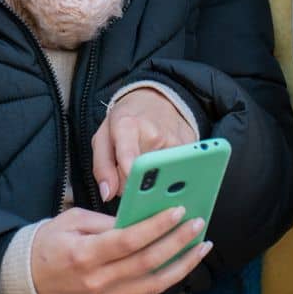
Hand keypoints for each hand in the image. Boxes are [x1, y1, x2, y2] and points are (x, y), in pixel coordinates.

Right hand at [29, 206, 211, 293]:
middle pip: (146, 262)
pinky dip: (166, 280)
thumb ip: (105, 220)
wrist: (30, 282)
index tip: (178, 211)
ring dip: (182, 265)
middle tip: (198, 224)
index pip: (128, 241)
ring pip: (153, 283)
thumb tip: (140, 217)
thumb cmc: (50, 244)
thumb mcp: (71, 220)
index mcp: (84, 254)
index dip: (155, 226)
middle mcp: (97, 280)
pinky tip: (180, 264)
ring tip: (200, 247)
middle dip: (177, 242)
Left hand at [92, 87, 196, 202]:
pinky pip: (176, 176)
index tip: (129, 188)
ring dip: (150, 182)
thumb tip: (107, 194)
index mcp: (127, 127)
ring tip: (145, 167)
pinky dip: (166, 178)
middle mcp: (154, 135)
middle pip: (141, 179)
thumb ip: (101, 167)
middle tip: (128, 172)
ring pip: (160, 181)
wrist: (158, 99)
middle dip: (132, 185)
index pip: (129, 155)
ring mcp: (175, 143)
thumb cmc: (128, 119)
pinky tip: (160, 167)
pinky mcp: (191, 150)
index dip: (129, 173)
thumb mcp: (103, 136)